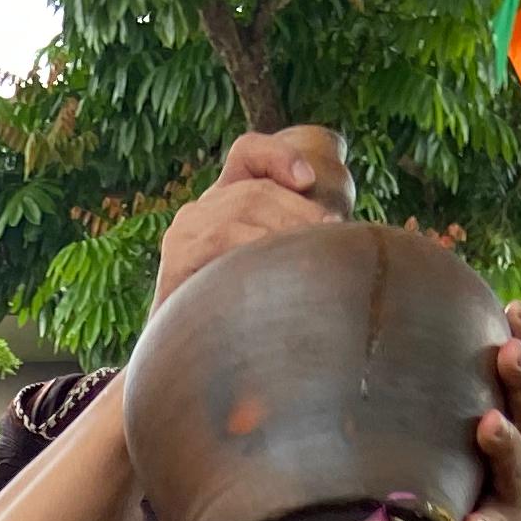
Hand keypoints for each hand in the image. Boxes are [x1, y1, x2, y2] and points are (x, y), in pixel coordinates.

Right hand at [155, 126, 352, 303]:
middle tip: (330, 236)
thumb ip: (294, 240)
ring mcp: (185, 231)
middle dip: (300, 211)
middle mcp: (200, 211)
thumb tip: (343, 229)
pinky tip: (273, 270)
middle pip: (256, 188)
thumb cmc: (238, 319)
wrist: (183, 366)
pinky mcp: (176, 256)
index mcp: (224, 203)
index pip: (247, 154)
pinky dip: (254, 247)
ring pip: (242, 208)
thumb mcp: (270, 269)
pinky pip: (221, 237)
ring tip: (306, 258)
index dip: (278, 156)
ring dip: (283, 230)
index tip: (309, 180)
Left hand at [449, 303, 520, 520]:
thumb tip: (447, 342)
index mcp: (519, 433)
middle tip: (508, 352)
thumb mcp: (483, 448)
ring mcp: (513, 503)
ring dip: (505, 445)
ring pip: (516, 468)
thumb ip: (473, 404)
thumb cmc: (479, 497)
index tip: (515, 310)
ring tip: (490, 425)